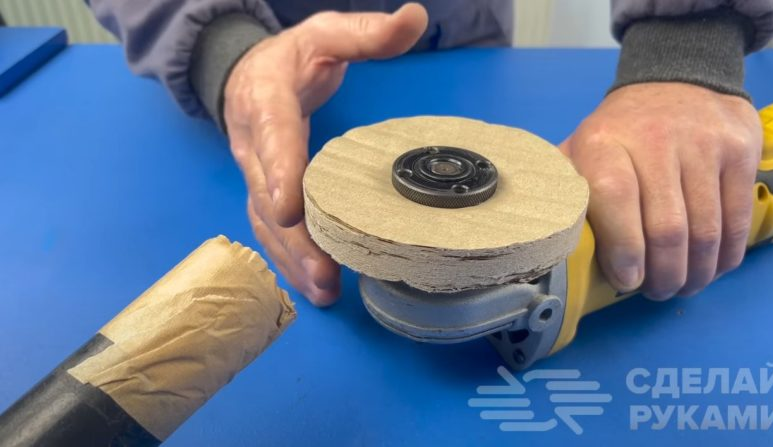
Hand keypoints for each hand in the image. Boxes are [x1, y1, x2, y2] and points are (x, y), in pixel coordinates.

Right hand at [224, 4, 427, 304]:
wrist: (244, 75)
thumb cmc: (290, 58)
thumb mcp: (324, 34)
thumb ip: (366, 32)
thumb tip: (416, 18)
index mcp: (265, 100)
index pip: (273, 135)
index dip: (280, 171)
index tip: (290, 207)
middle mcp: (252, 144)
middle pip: (267, 196)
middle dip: (293, 238)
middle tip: (324, 274)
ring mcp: (254, 174)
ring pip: (265, 223)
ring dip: (291, 260)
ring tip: (323, 291)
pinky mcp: (261, 193)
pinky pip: (270, 231)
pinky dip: (290, 260)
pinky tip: (314, 285)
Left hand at [561, 83, 761, 298]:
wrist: (676, 79)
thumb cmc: (620, 131)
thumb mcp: (581, 148)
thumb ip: (564, 188)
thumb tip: (541, 241)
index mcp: (603, 143)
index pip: (616, 198)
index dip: (623, 249)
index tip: (627, 280)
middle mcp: (654, 139)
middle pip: (666, 227)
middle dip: (663, 275)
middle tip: (656, 290)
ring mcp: (702, 143)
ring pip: (705, 230)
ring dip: (696, 272)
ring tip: (682, 284)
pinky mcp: (740, 150)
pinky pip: (737, 218)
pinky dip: (727, 254)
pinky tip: (712, 266)